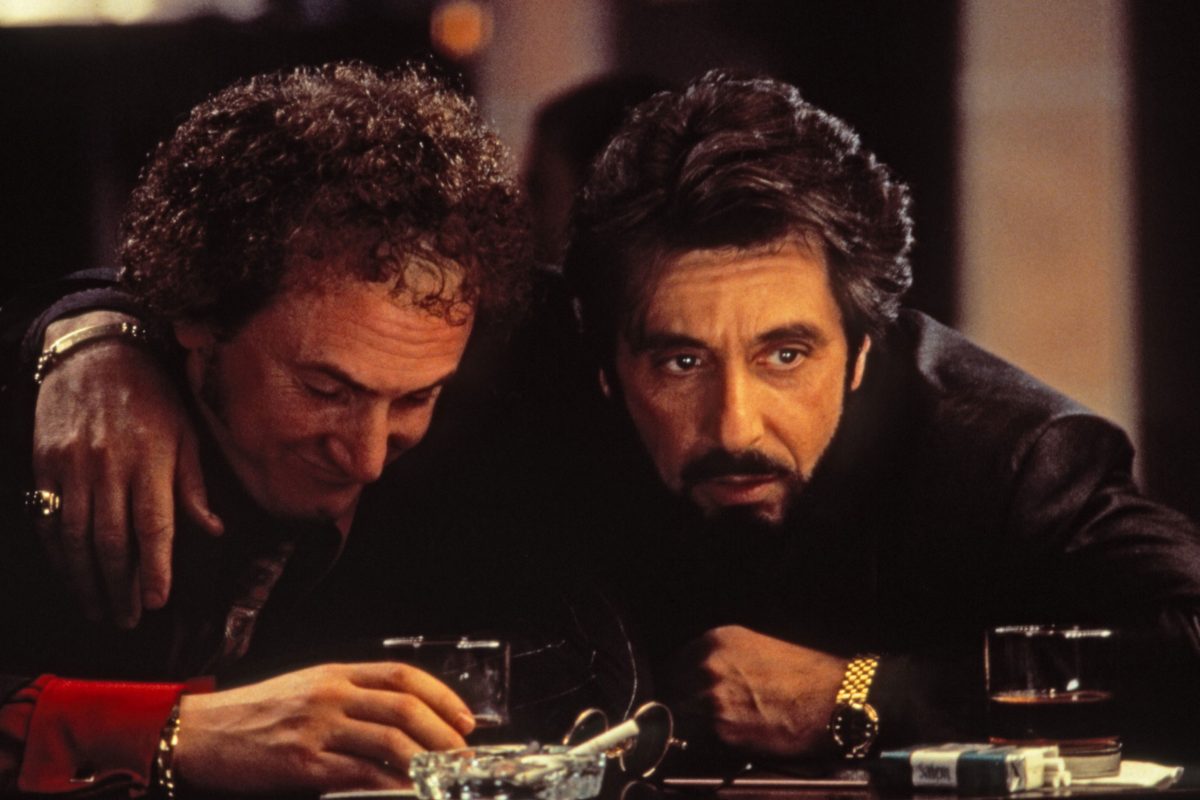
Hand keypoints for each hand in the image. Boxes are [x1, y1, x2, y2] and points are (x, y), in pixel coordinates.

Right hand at [32, 311, 221, 627]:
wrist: (97, 352)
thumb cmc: (153, 395)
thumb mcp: (187, 432)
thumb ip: (194, 485)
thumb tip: (213, 530)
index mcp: (151, 459)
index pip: (154, 524)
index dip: (156, 567)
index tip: (158, 601)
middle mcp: (109, 466)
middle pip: (113, 540)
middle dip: (120, 587)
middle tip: (128, 620)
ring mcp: (71, 466)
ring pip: (75, 536)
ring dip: (87, 580)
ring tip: (100, 610)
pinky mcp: (44, 464)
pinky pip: (47, 518)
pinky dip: (57, 554)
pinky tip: (70, 575)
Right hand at [176, 662, 475, 794]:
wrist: (198, 733)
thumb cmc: (253, 714)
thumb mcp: (305, 689)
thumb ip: (350, 697)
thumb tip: (401, 719)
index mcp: (335, 673)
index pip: (403, 676)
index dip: (442, 698)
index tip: (465, 720)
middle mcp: (331, 695)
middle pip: (406, 708)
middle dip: (443, 735)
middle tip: (462, 757)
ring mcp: (318, 728)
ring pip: (391, 742)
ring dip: (426, 763)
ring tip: (442, 778)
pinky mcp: (303, 763)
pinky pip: (362, 775)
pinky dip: (392, 786)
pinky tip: (406, 793)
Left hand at [665, 625, 847, 756]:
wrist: (831, 700)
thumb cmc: (803, 675)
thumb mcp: (755, 648)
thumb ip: (722, 658)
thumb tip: (699, 675)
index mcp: (716, 641)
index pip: (675, 663)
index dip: (681, 681)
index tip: (686, 691)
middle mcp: (709, 665)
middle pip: (673, 688)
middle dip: (684, 701)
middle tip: (703, 712)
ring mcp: (712, 697)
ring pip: (682, 714)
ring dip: (694, 722)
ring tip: (721, 725)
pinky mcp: (722, 729)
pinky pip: (701, 737)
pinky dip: (710, 740)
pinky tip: (732, 736)